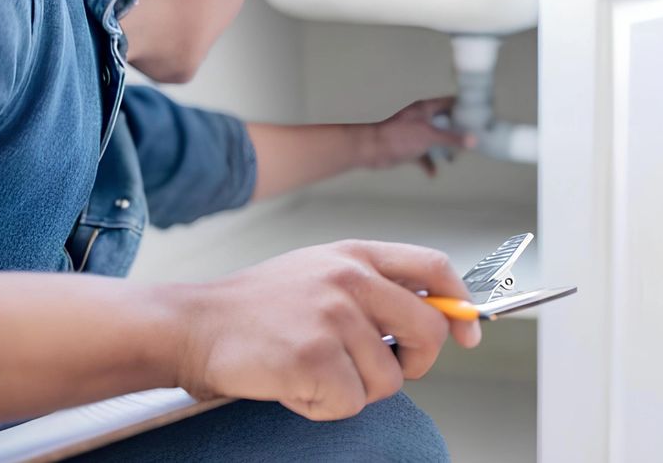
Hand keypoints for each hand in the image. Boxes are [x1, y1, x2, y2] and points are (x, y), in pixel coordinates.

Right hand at [174, 240, 480, 420]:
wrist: (194, 324)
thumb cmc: (259, 307)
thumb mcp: (321, 272)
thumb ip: (374, 286)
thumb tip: (437, 316)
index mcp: (356, 254)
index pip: (435, 268)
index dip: (461, 304)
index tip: (468, 333)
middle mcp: (350, 279)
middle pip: (429, 330)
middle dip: (417, 363)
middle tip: (383, 370)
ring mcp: (333, 317)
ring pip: (389, 379)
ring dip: (356, 390)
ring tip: (313, 370)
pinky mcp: (314, 357)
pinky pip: (351, 403)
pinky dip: (324, 407)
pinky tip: (295, 385)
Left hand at [366, 97, 473, 175]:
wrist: (373, 150)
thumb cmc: (399, 137)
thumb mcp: (429, 136)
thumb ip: (452, 138)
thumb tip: (473, 140)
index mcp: (425, 108)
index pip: (450, 102)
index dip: (464, 107)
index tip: (478, 115)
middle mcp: (421, 118)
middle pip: (444, 122)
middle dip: (457, 132)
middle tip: (471, 139)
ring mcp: (414, 133)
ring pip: (435, 139)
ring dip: (443, 148)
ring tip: (454, 157)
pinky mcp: (408, 147)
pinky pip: (423, 154)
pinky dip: (429, 163)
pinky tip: (433, 172)